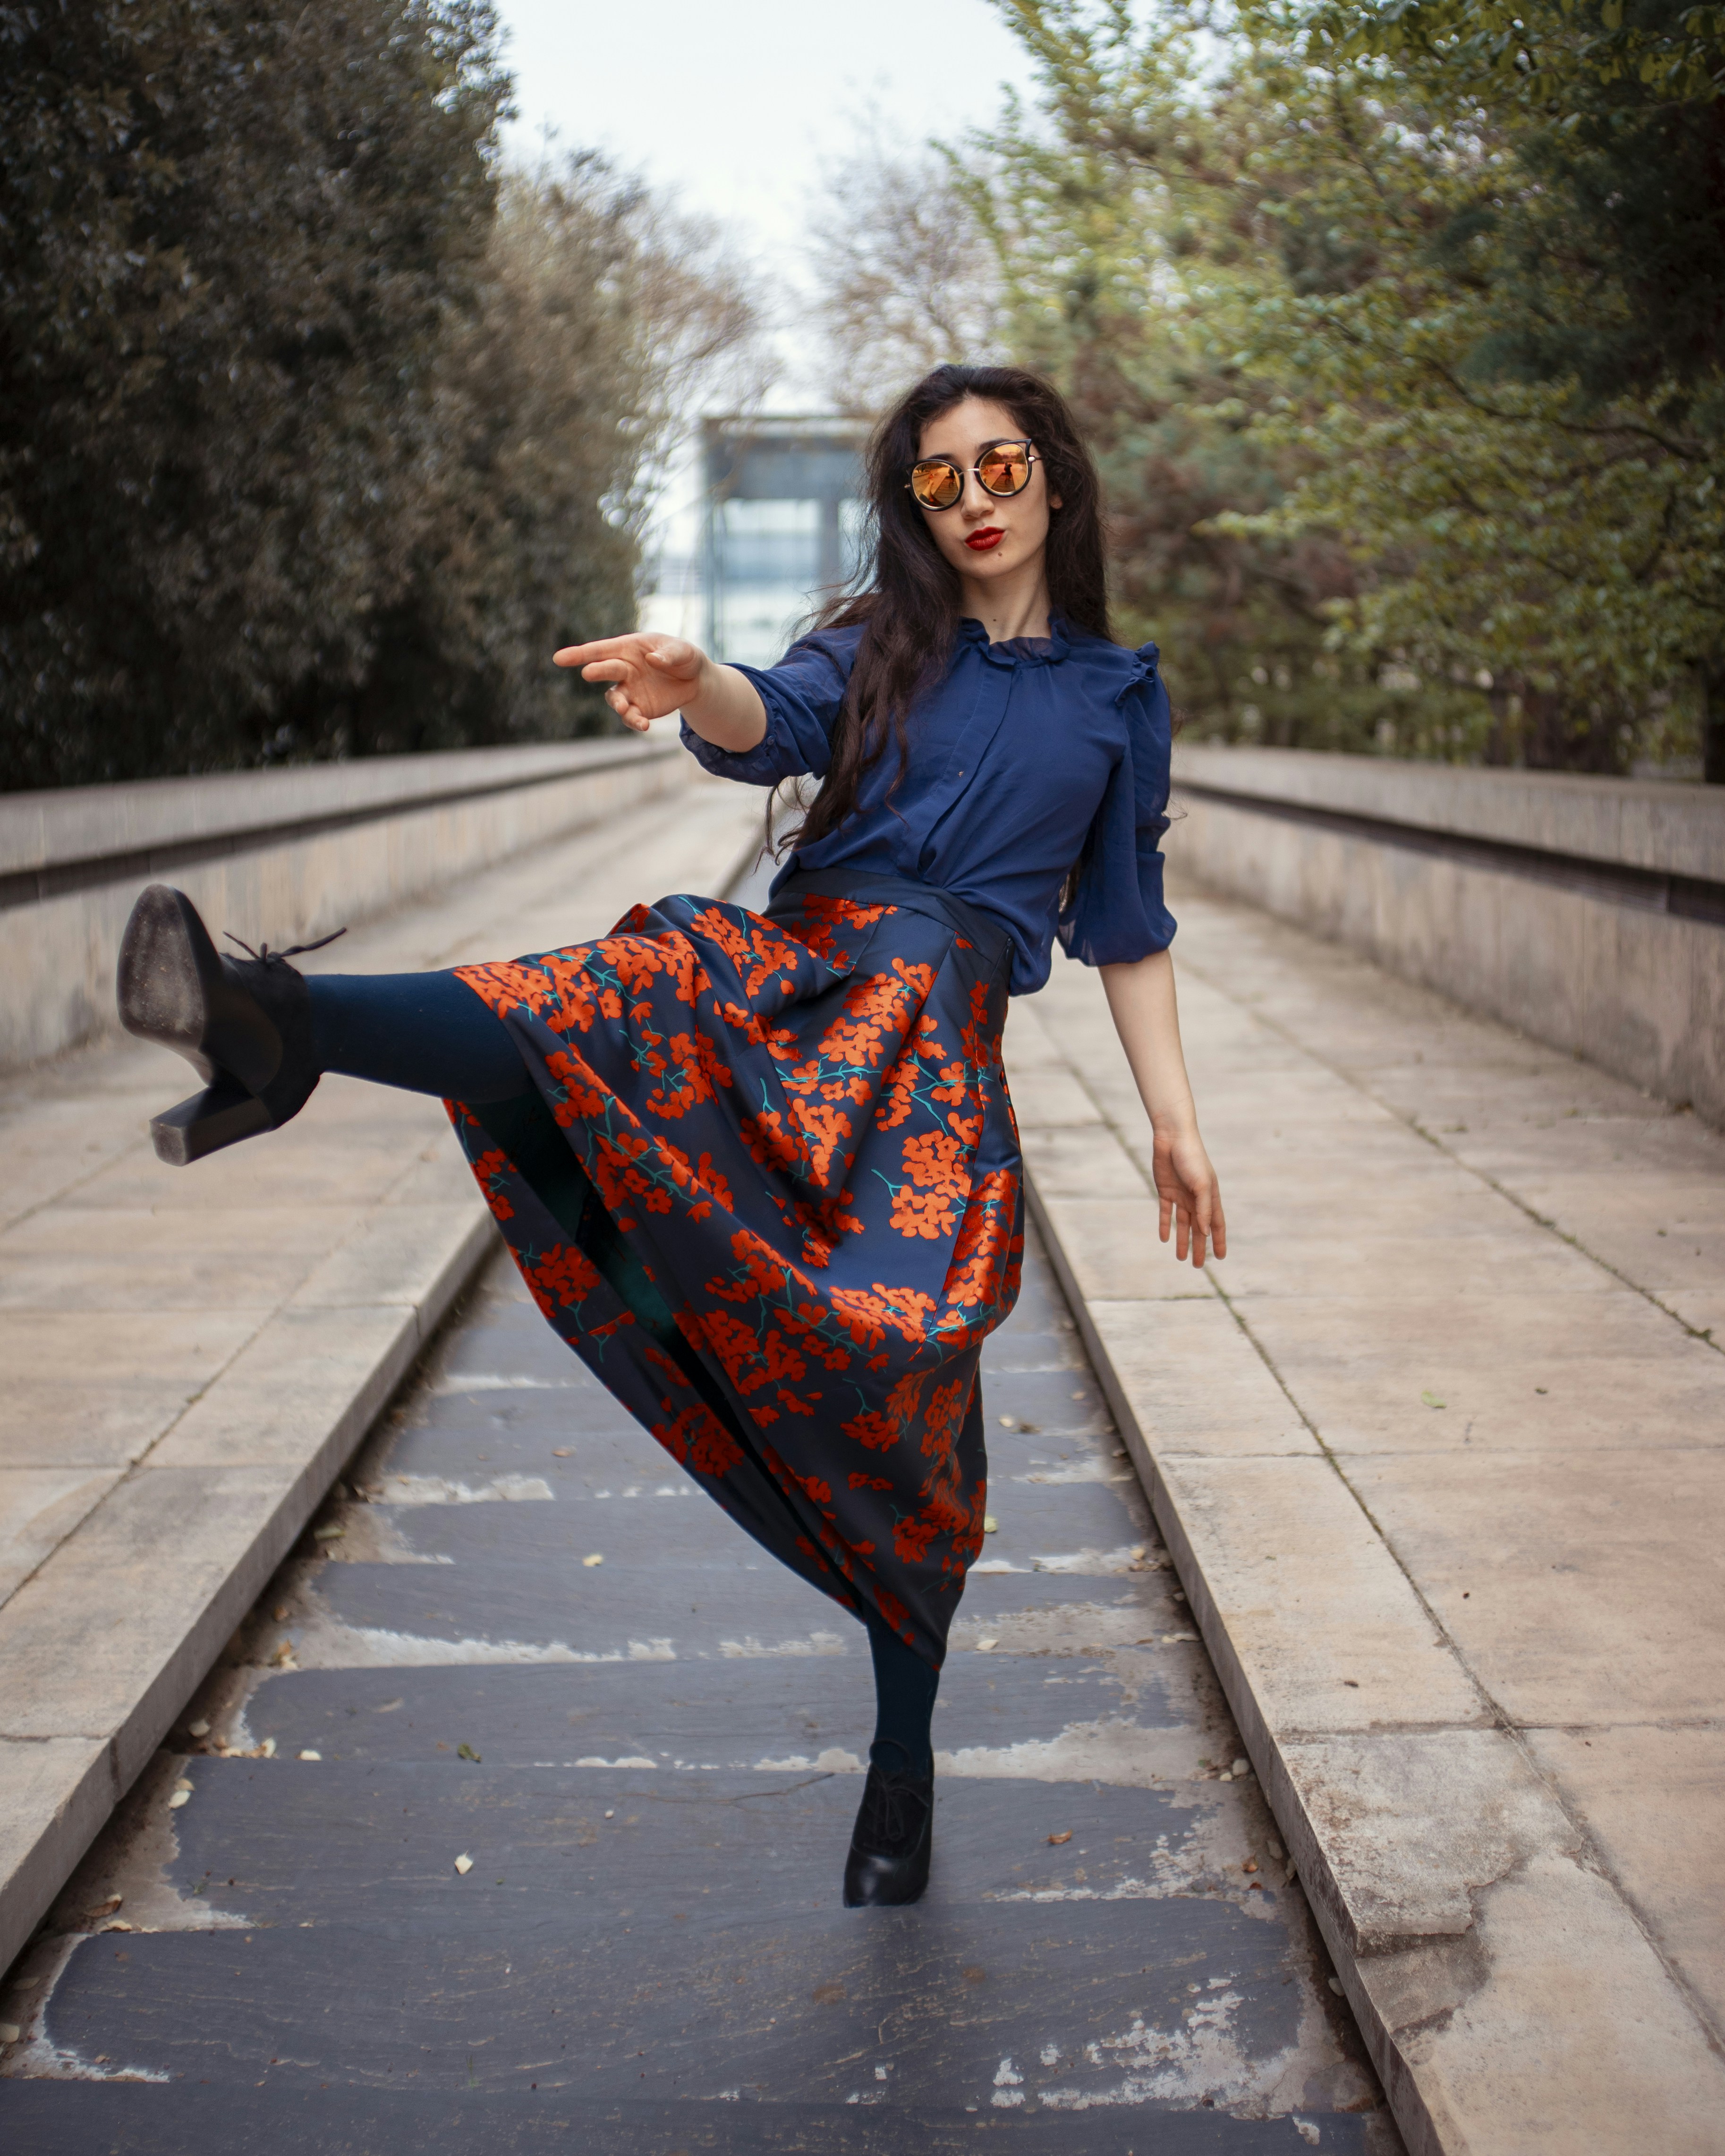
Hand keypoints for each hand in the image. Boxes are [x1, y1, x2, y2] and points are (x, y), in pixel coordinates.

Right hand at [553, 633, 705, 731]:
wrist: (694, 679)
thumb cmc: (683, 656)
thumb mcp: (683, 651)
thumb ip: (669, 654)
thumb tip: (653, 661)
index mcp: (629, 648)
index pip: (600, 650)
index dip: (579, 654)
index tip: (559, 658)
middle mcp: (624, 669)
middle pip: (604, 670)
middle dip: (596, 671)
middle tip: (589, 673)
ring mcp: (629, 690)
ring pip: (614, 698)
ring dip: (616, 703)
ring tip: (623, 709)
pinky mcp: (639, 708)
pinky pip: (631, 717)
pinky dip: (633, 721)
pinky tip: (643, 725)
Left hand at [1151, 1122, 1226, 1267]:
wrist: (1172, 1138)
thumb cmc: (1192, 1158)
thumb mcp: (1201, 1185)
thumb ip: (1204, 1209)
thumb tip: (1206, 1233)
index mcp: (1210, 1196)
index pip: (1216, 1224)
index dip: (1219, 1241)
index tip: (1221, 1258)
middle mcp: (1196, 1198)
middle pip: (1199, 1228)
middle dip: (1199, 1247)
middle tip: (1198, 1266)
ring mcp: (1180, 1195)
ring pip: (1182, 1224)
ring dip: (1182, 1240)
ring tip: (1181, 1258)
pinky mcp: (1165, 1190)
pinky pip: (1165, 1212)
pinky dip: (1165, 1225)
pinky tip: (1165, 1238)